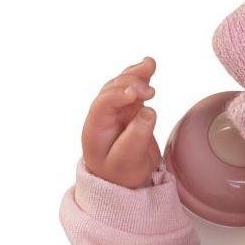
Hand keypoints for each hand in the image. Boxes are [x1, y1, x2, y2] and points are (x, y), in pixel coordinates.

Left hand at [81, 57, 160, 189]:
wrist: (126, 179)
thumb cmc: (122, 174)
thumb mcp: (127, 163)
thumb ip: (136, 138)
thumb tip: (148, 111)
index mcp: (94, 130)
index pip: (102, 105)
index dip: (117, 95)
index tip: (135, 94)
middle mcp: (102, 116)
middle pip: (111, 90)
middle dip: (130, 84)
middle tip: (150, 92)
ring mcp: (115, 110)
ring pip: (122, 84)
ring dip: (135, 75)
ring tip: (150, 66)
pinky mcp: (129, 108)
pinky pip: (133, 88)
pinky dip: (140, 76)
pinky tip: (149, 65)